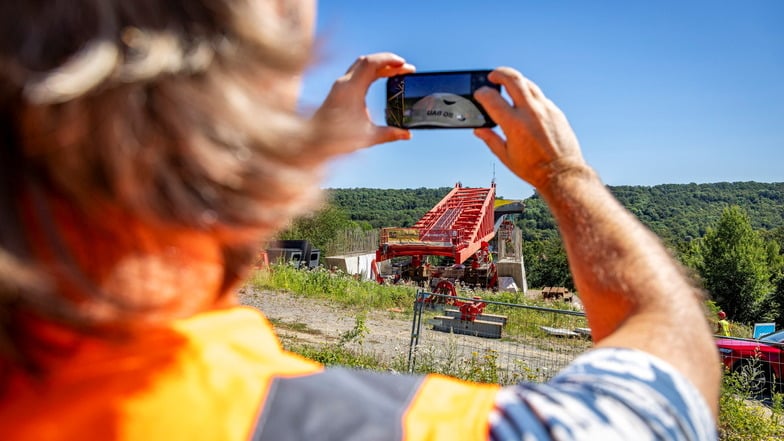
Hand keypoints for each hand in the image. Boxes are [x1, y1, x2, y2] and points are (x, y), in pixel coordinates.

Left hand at [312, 53, 414, 155]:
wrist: (314, 142)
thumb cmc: (338, 139)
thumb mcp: (368, 137)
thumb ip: (390, 134)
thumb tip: (408, 135)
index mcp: (351, 89)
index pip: (371, 63)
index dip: (389, 60)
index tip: (405, 65)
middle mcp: (344, 83)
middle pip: (367, 61)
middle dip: (388, 62)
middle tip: (404, 68)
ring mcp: (340, 86)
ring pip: (362, 66)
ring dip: (379, 66)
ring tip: (396, 72)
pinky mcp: (339, 91)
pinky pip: (357, 74)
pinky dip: (371, 72)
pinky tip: (381, 79)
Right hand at [473, 67, 586, 189]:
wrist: (562, 173)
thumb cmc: (533, 168)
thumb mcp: (506, 156)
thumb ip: (491, 139)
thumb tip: (479, 130)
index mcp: (514, 125)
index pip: (492, 98)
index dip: (482, 93)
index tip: (479, 94)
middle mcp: (530, 112)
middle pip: (513, 79)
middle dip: (500, 73)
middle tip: (492, 76)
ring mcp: (546, 109)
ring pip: (528, 84)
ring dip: (516, 81)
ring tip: (508, 86)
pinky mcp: (556, 112)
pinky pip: (540, 97)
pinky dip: (529, 95)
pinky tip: (525, 104)